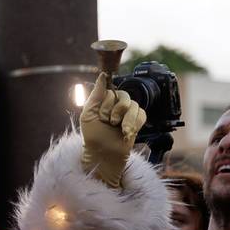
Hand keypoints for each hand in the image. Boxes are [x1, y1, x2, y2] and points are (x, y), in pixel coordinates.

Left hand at [79, 71, 146, 188]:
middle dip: (115, 112)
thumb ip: (96, 94)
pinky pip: (141, 114)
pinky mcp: (138, 121)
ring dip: (124, 120)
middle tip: (109, 123)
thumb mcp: (88, 113)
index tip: (101, 117)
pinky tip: (126, 132)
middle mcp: (117, 105)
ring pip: (133, 105)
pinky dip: (134, 124)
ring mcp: (128, 113)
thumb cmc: (93, 135)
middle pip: (124, 96)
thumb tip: (102, 75)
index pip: (111, 91)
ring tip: (118, 129)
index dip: (106, 105)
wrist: (103, 154)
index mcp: (105, 101)